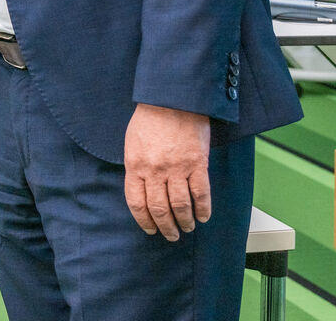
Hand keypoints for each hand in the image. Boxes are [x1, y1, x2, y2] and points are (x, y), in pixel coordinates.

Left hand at [123, 102, 211, 239]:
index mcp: (135, 165)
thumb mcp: (132, 142)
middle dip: (165, 227)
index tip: (150, 229)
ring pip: (180, 205)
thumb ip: (136, 166)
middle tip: (171, 235)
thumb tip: (141, 188)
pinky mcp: (197, 164)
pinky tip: (203, 216)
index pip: (136, 202)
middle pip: (159, 208)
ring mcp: (176, 168)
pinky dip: (203, 209)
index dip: (143, 220)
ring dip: (184, 222)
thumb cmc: (150, 118)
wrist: (172, 99)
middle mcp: (154, 170)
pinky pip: (201, 193)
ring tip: (187, 228)